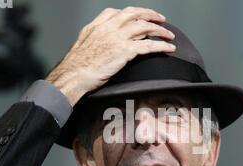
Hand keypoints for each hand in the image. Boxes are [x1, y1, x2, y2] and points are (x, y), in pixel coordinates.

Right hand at [45, 6, 175, 106]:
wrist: (73, 75)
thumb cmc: (76, 67)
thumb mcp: (83, 45)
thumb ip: (94, 39)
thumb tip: (102, 44)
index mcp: (97, 26)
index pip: (117, 13)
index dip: (132, 13)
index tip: (139, 16)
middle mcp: (108, 28)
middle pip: (134, 14)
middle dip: (149, 15)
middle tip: (160, 19)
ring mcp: (118, 38)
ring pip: (144, 27)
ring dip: (159, 30)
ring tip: (169, 34)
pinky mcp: (125, 51)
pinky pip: (148, 45)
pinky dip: (161, 46)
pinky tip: (169, 48)